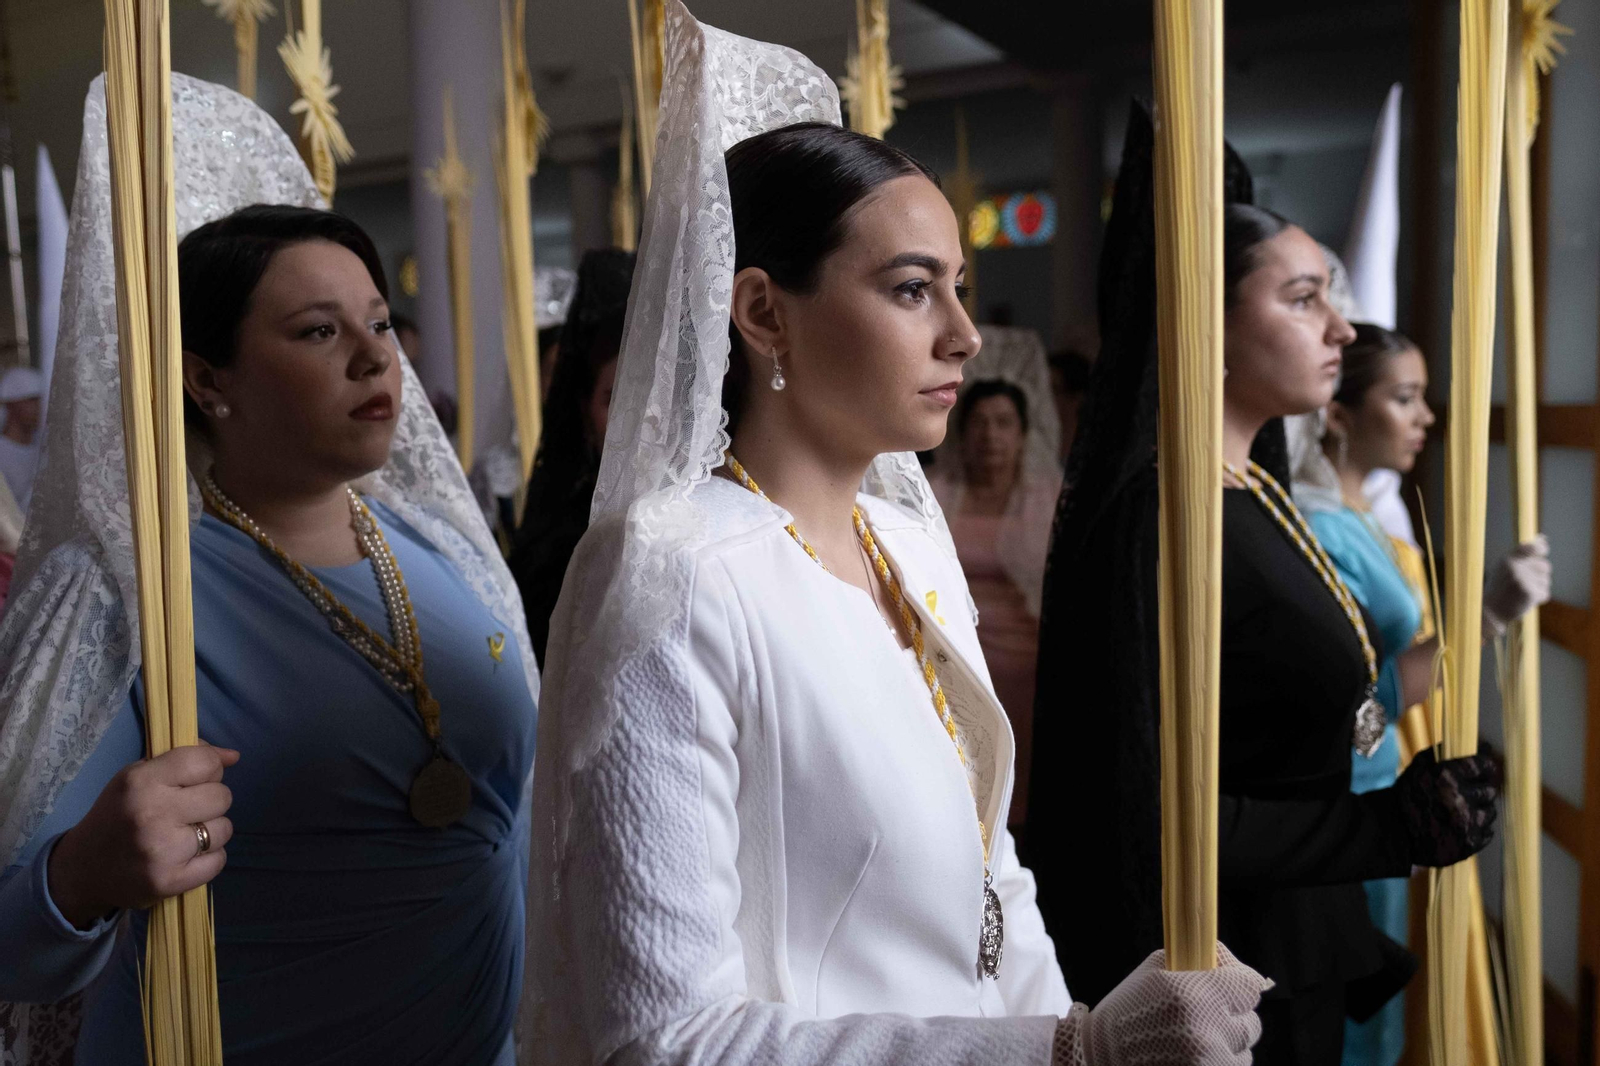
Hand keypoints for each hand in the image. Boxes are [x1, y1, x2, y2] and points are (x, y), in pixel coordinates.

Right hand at [47, 743, 238, 928]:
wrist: (84, 869)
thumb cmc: (118, 814)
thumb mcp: (138, 776)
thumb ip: (184, 759)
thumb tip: (233, 756)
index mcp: (141, 782)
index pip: (204, 762)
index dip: (210, 768)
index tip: (196, 780)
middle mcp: (152, 813)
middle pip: (222, 796)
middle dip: (210, 801)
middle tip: (188, 810)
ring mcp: (162, 850)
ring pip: (224, 828)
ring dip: (211, 830)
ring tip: (184, 834)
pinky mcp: (170, 881)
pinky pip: (218, 860)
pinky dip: (209, 858)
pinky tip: (186, 855)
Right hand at [1053, 944, 1266, 1065]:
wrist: (1100, 1057)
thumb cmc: (1129, 1011)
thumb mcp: (1156, 970)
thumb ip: (1198, 960)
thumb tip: (1231, 963)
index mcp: (1190, 995)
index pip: (1249, 987)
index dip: (1240, 986)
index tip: (1230, 988)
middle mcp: (1204, 1031)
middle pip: (1251, 1023)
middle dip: (1231, 1019)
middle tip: (1205, 1018)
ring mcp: (1208, 1063)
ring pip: (1245, 1053)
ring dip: (1226, 1047)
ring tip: (1194, 1042)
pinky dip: (1218, 1063)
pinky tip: (1192, 1058)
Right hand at [1394, 749, 1498, 867]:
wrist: (1393, 831)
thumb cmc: (1408, 794)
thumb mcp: (1420, 766)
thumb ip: (1448, 752)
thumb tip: (1484, 745)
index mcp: (1446, 776)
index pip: (1484, 765)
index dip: (1484, 766)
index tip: (1482, 769)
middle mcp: (1459, 799)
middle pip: (1490, 790)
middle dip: (1479, 790)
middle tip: (1464, 794)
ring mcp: (1466, 823)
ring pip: (1490, 812)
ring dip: (1479, 811)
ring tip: (1459, 813)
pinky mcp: (1470, 843)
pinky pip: (1487, 832)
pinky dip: (1476, 829)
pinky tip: (1459, 827)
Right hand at [1484, 535, 1551, 634]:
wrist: (1490, 611)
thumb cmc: (1500, 587)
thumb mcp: (1506, 566)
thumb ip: (1524, 553)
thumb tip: (1544, 538)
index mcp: (1508, 559)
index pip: (1533, 548)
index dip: (1542, 548)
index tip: (1544, 551)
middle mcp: (1515, 567)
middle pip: (1545, 566)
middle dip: (1540, 575)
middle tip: (1522, 583)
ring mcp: (1523, 580)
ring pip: (1546, 581)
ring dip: (1538, 588)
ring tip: (1520, 593)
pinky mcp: (1530, 593)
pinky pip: (1545, 594)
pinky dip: (1538, 599)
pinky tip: (1524, 601)